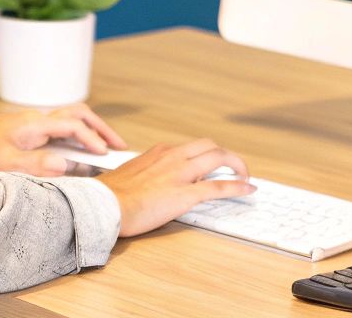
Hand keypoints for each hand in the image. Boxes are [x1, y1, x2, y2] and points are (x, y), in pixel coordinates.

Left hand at [0, 104, 128, 176]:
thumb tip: (66, 164)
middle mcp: (33, 119)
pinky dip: (74, 137)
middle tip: (118, 145)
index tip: (107, 155)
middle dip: (99, 128)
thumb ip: (36, 165)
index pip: (73, 126)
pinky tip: (77, 153)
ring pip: (68, 119)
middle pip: (76, 114)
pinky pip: (57, 129)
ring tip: (104, 149)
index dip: (93, 140)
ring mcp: (29, 124)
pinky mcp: (24, 132)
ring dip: (89, 131)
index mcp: (32, 124)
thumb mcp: (5, 165)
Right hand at [96, 139, 255, 236]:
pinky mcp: (186, 193)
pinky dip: (237, 186)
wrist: (103, 205)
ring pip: (218, 158)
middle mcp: (172, 157)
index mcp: (158, 153)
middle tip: (233, 167)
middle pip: (209, 146)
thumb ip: (144, 174)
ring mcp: (180, 173)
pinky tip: (247, 189)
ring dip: (237, 165)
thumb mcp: (128, 176)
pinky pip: (219, 186)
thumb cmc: (109, 196)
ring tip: (245, 175)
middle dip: (226, 155)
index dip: (204, 155)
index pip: (189, 148)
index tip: (209, 164)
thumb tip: (147, 184)